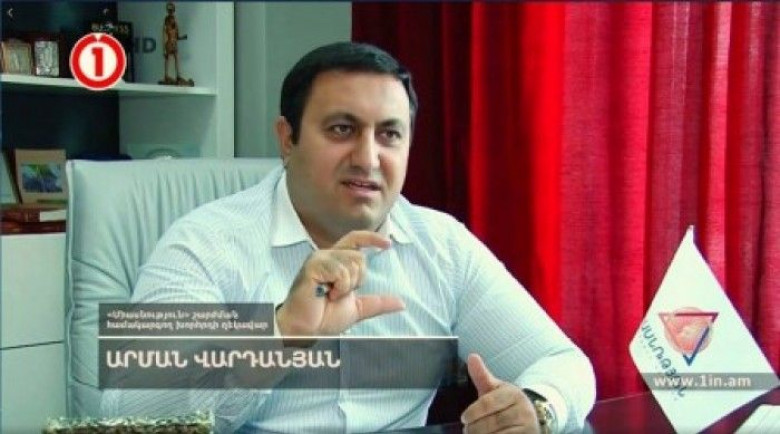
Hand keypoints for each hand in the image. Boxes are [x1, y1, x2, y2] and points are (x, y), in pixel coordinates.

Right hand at [276, 230, 404, 335]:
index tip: (388, 244)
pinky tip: (325, 294)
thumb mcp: (358, 308)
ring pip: (352, 263)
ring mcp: (319, 259)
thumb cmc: (324, 317)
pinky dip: (339, 288)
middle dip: (357, 281)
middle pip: (359, 257)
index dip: (372, 238)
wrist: (307, 329)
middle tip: (338, 294)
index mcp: (336, 261)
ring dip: (346, 286)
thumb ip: (377, 303)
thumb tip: (401, 303)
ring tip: (330, 295)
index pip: (356, 239)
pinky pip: (341, 272)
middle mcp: (327, 255)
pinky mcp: (313, 265)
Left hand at [461, 354, 539, 433]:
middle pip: (492, 422)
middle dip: (475, 427)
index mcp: (513, 394)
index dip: (473, 412)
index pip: (488, 403)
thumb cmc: (506, 403)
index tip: (464, 418)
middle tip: (467, 429)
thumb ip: (482, 376)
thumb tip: (472, 356)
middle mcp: (523, 410)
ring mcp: (528, 426)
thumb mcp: (495, 389)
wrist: (530, 418)